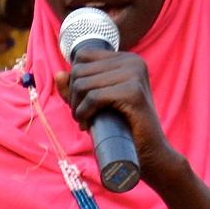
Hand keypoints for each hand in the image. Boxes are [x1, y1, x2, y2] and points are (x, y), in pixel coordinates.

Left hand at [57, 46, 172, 171]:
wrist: (150, 152)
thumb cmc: (121, 127)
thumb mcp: (94, 103)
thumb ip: (75, 88)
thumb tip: (59, 74)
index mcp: (127, 59)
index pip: (83, 55)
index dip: (74, 79)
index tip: (81, 101)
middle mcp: (133, 61)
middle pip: (79, 70)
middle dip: (73, 96)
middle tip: (82, 115)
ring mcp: (135, 75)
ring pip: (82, 84)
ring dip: (76, 107)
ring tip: (85, 121)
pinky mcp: (134, 92)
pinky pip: (93, 97)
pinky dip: (84, 113)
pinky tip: (88, 125)